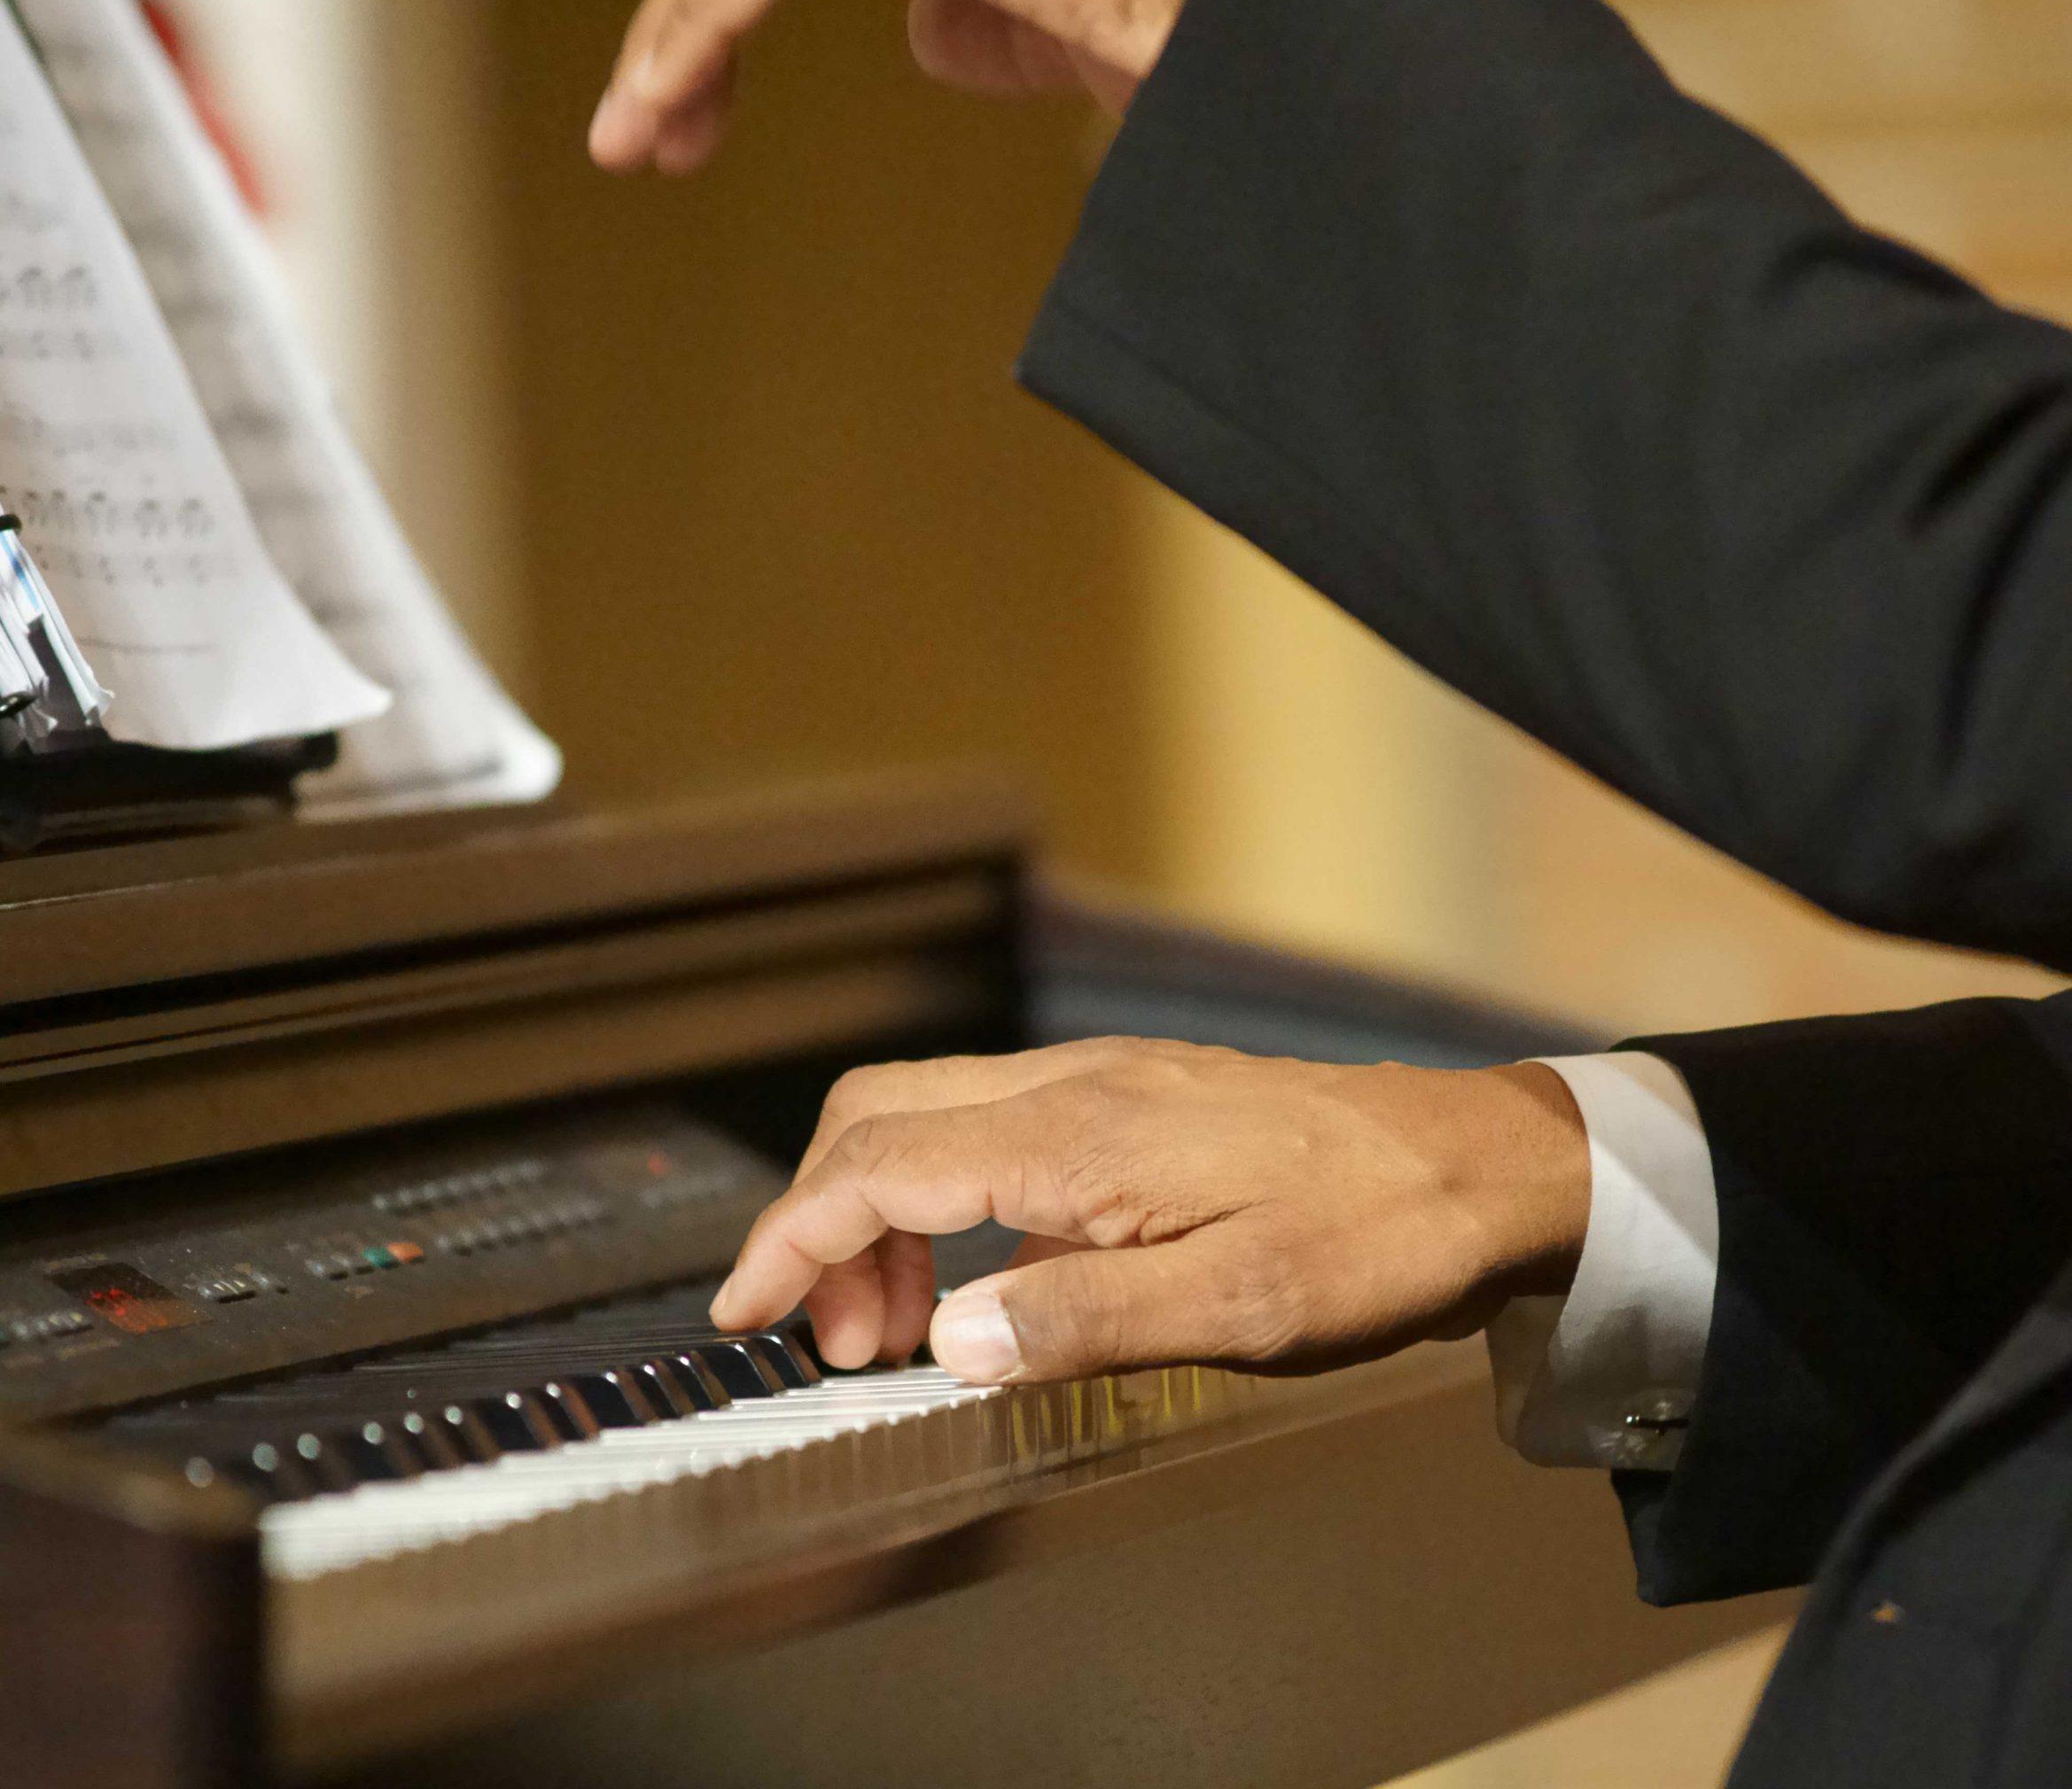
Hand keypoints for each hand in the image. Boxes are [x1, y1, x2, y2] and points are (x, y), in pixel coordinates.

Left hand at [588, 0, 1399, 173]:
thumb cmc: (1221, 7)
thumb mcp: (1073, 15)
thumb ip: (991, 14)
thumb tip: (928, 34)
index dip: (733, 1)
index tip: (696, 111)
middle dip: (686, 20)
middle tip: (647, 135)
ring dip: (674, 35)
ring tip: (635, 141)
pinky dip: (699, 26)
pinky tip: (666, 102)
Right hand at [708, 1038, 1589, 1384]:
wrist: (1478, 1161)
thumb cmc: (1375, 1234)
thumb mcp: (1242, 1304)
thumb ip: (1085, 1321)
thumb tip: (946, 1339)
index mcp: (1078, 1136)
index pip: (879, 1164)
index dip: (790, 1238)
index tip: (741, 1312)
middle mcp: (1072, 1088)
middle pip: (878, 1117)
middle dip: (821, 1223)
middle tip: (835, 1341)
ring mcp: (1102, 1083)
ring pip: (929, 1117)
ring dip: (882, 1214)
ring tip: (902, 1326)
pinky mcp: (1132, 1100)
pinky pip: (991, 1129)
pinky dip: (945, 1198)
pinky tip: (990, 1278)